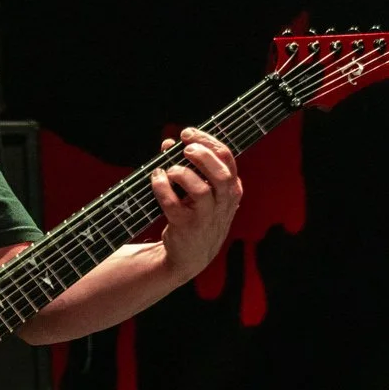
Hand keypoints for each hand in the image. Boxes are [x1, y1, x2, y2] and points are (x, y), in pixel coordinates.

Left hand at [151, 128, 242, 280]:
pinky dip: (162, 188)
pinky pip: (173, 205)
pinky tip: (156, 179)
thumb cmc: (196, 216)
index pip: (227, 158)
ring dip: (182, 174)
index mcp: (231, 190)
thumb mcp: (202, 192)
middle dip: (202, 156)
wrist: (191, 256)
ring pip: (200, 190)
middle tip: (185, 149)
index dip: (207, 141)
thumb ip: (187, 164)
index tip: (188, 134)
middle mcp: (223, 203)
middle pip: (221, 175)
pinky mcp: (186, 227)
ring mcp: (206, 217)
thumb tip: (168, 142)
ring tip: (171, 170)